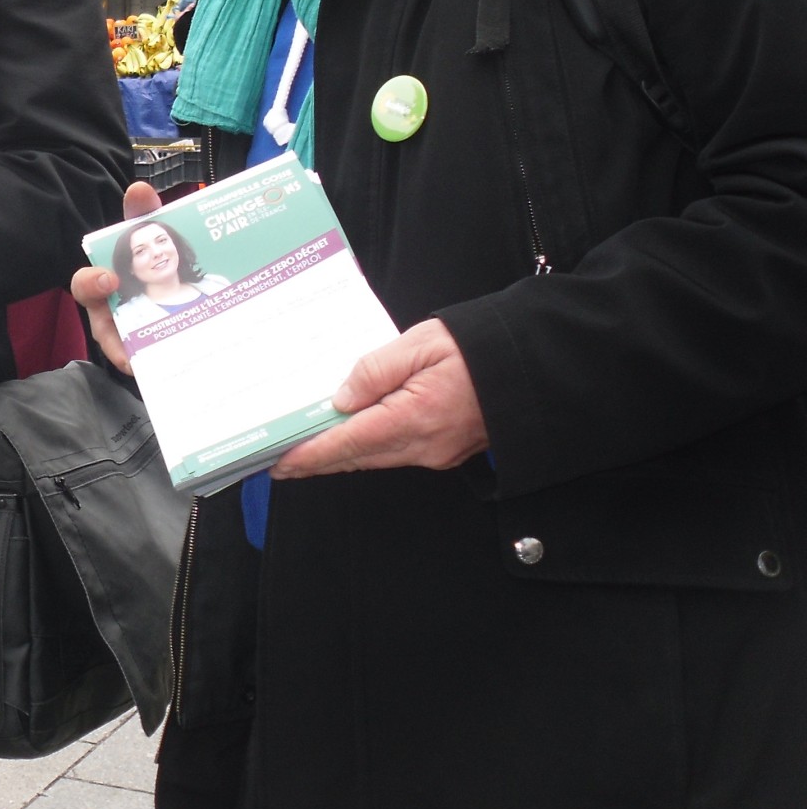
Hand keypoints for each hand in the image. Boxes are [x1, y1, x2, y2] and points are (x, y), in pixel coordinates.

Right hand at [70, 181, 162, 373]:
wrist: (184, 294)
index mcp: (106, 284)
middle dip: (113, 340)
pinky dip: (158, 370)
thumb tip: (139, 188)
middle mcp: (113, 314)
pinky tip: (175, 369)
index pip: (86, 285)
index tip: (109, 280)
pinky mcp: (151, 355)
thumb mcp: (150, 234)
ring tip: (149, 370)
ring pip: (128, 355)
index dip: (91, 284)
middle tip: (126, 351)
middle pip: (105, 331)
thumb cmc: (152, 262)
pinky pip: (151, 366)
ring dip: (138, 363)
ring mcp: (131, 338)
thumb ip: (144, 214)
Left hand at [271, 318, 487, 478]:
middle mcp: (424, 445)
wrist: (529, 365)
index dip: (310, 455)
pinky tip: (349, 438)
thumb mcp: (419, 345)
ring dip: (340, 457)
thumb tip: (340, 401)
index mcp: (414, 417)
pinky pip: (396, 454)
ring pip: (376, 459)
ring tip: (305, 451)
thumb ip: (374, 372)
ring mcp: (438, 453)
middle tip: (279, 462)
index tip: (280, 462)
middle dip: (317, 461)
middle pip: (358, 458)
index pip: (348, 443)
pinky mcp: (447, 451)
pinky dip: (368, 449)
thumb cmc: (476, 347)